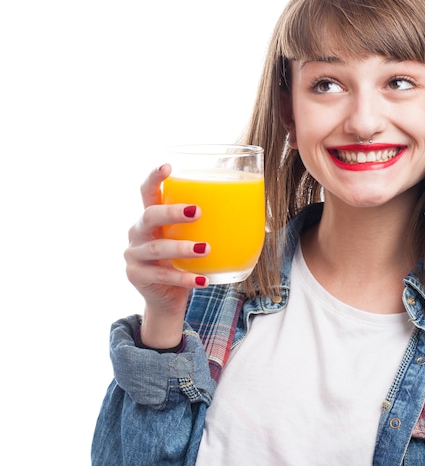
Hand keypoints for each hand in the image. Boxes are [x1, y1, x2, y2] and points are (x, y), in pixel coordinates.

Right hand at [124, 164, 208, 347]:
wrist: (166, 298)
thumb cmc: (183, 261)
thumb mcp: (189, 238)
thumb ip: (205, 224)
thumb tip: (250, 206)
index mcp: (150, 217)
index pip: (147, 191)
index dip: (155, 177)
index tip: (168, 166)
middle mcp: (137, 232)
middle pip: (149, 215)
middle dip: (172, 212)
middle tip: (197, 211)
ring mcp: (134, 255)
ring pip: (157, 248)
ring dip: (182, 247)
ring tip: (206, 248)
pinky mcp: (138, 277)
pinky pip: (163, 276)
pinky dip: (185, 278)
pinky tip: (203, 280)